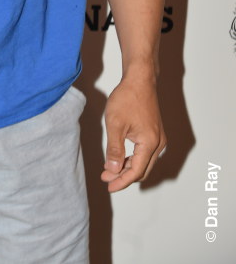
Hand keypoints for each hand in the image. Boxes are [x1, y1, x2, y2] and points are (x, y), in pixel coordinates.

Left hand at [101, 74, 165, 191]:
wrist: (139, 79)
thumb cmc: (127, 98)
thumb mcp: (115, 124)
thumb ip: (114, 149)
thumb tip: (113, 170)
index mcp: (150, 143)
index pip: (136, 171)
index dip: (121, 181)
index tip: (108, 185)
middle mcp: (159, 144)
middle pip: (142, 170)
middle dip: (124, 177)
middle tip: (106, 178)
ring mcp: (159, 138)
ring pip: (144, 163)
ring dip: (128, 168)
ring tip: (109, 169)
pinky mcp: (156, 133)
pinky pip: (145, 153)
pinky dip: (133, 159)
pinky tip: (119, 157)